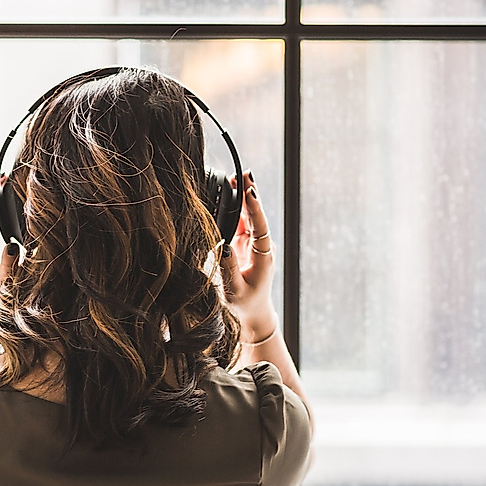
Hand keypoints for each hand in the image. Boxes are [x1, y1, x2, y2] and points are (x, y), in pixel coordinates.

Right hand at [220, 172, 278, 342]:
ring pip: (250, 215)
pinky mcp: (245, 242)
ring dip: (243, 196)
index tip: (250, 191)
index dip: (255, 208)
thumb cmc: (245, 304)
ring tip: (236, 177)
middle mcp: (262, 245)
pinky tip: (230, 192)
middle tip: (244, 173)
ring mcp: (255, 242)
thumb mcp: (234, 290)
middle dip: (250, 193)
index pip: (260, 226)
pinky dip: (236, 206)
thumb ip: (228, 269)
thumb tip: (222, 246)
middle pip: (256, 215)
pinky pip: (242, 221)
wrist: (254, 312)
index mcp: (264, 255)